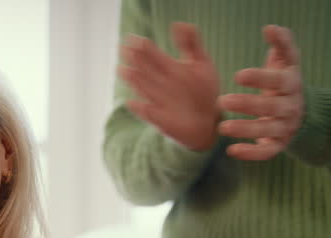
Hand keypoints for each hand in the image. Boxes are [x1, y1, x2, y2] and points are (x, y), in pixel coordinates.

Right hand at [119, 22, 219, 151]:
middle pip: (144, 69)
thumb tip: (178, 24)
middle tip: (124, 49)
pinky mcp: (159, 118)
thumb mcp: (201, 63)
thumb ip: (191, 43)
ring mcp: (157, 101)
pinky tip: (131, 103)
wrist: (206, 121)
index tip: (132, 38)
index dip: (142, 46)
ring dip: (133, 80)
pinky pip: (147, 112)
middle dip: (135, 59)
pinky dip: (139, 108)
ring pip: (142, 87)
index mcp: (168, 69)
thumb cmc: (203, 91)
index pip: (151, 55)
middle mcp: (160, 84)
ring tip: (123, 70)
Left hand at [218, 25, 302, 160]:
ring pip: (268, 131)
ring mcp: (285, 127)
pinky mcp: (279, 144)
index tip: (238, 75)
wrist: (299, 109)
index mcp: (292, 84)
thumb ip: (281, 43)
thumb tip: (270, 28)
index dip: (260, 78)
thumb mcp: (286, 60)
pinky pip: (268, 152)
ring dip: (245, 130)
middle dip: (247, 105)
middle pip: (271, 108)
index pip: (278, 81)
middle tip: (221, 100)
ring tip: (222, 127)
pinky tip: (231, 151)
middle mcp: (291, 107)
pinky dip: (251, 154)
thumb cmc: (284, 80)